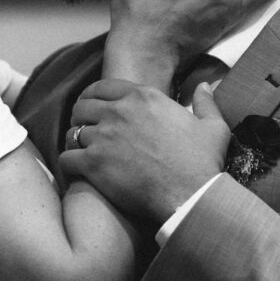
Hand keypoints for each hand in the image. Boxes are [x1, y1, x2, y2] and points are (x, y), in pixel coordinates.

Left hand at [60, 79, 229, 225]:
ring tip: (80, 151)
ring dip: (74, 141)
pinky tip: (76, 170)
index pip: (102, 87)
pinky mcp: (94, 163)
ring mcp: (104, 137)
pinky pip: (66, 158)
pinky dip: (68, 164)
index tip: (92, 108)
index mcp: (143, 97)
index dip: (92, 97)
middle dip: (80, 118)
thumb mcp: (213, 127)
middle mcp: (119, 111)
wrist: (190, 195)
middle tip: (84, 131)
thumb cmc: (202, 163)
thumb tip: (205, 84)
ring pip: (71, 132)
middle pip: (81, 107)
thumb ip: (205, 102)